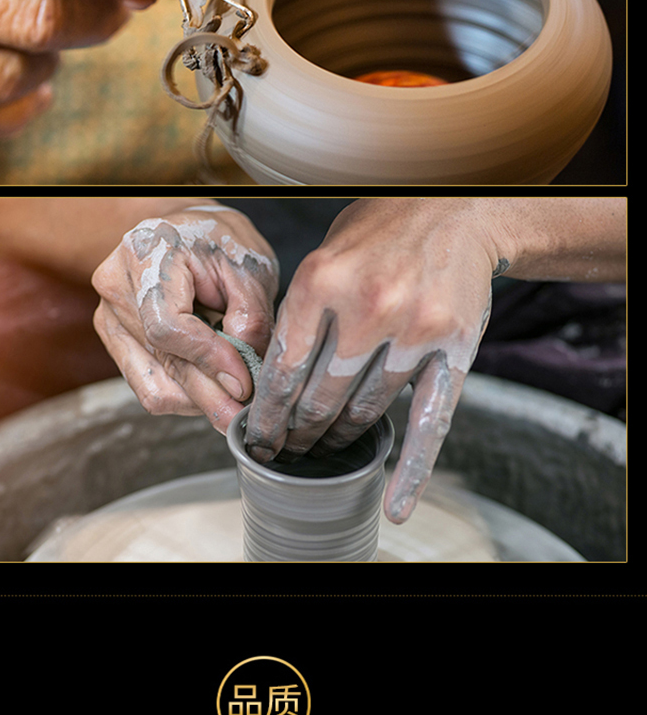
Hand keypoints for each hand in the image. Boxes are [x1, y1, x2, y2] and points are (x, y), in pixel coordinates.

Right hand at [92, 204, 278, 432]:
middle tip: (242, 416)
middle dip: (209, 395)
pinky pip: (148, 387)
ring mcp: (108, 316)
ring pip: (154, 386)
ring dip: (198, 399)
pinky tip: (210, 384)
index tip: (244, 382)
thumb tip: (240, 378)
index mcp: (145, 254)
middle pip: (161, 361)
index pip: (167, 326)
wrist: (187, 230)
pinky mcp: (115, 340)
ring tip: (233, 392)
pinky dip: (185, 394)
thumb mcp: (249, 266)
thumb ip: (250, 318)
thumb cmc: (220, 241)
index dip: (208, 359)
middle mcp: (114, 286)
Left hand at [245, 199, 499, 523]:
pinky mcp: (452, 348)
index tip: (259, 438)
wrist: (456, 211)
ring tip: (325, 446)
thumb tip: (270, 378)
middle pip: (321, 397)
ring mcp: (412, 329)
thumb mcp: (325, 256)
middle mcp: (366, 307)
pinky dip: (411, 470)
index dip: (268, 414)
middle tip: (290, 449)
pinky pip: (428, 422)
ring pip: (366, 409)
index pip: (284, 370)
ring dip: (341, 435)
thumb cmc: (380, 232)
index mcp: (321, 280)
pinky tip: (396, 503)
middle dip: (301, 431)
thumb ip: (300, 313)